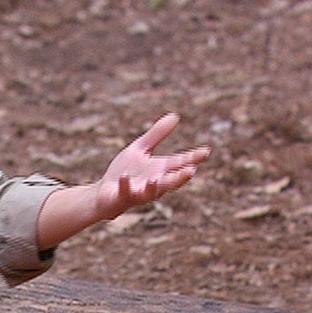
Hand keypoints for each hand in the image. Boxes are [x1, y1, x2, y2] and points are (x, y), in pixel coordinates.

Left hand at [95, 113, 210, 220]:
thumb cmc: (126, 171)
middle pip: (170, 181)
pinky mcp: (123, 196)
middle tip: (191, 171)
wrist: (104, 193)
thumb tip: (175, 116)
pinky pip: (125, 191)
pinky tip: (124, 177)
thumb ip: (157, 135)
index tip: (206, 151)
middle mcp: (154, 183)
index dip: (192, 158)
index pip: (179, 163)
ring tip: (156, 179)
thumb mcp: (140, 149)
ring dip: (155, 187)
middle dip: (180, 177)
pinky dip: (125, 185)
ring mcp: (139, 191)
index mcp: (160, 170)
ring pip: (151, 192)